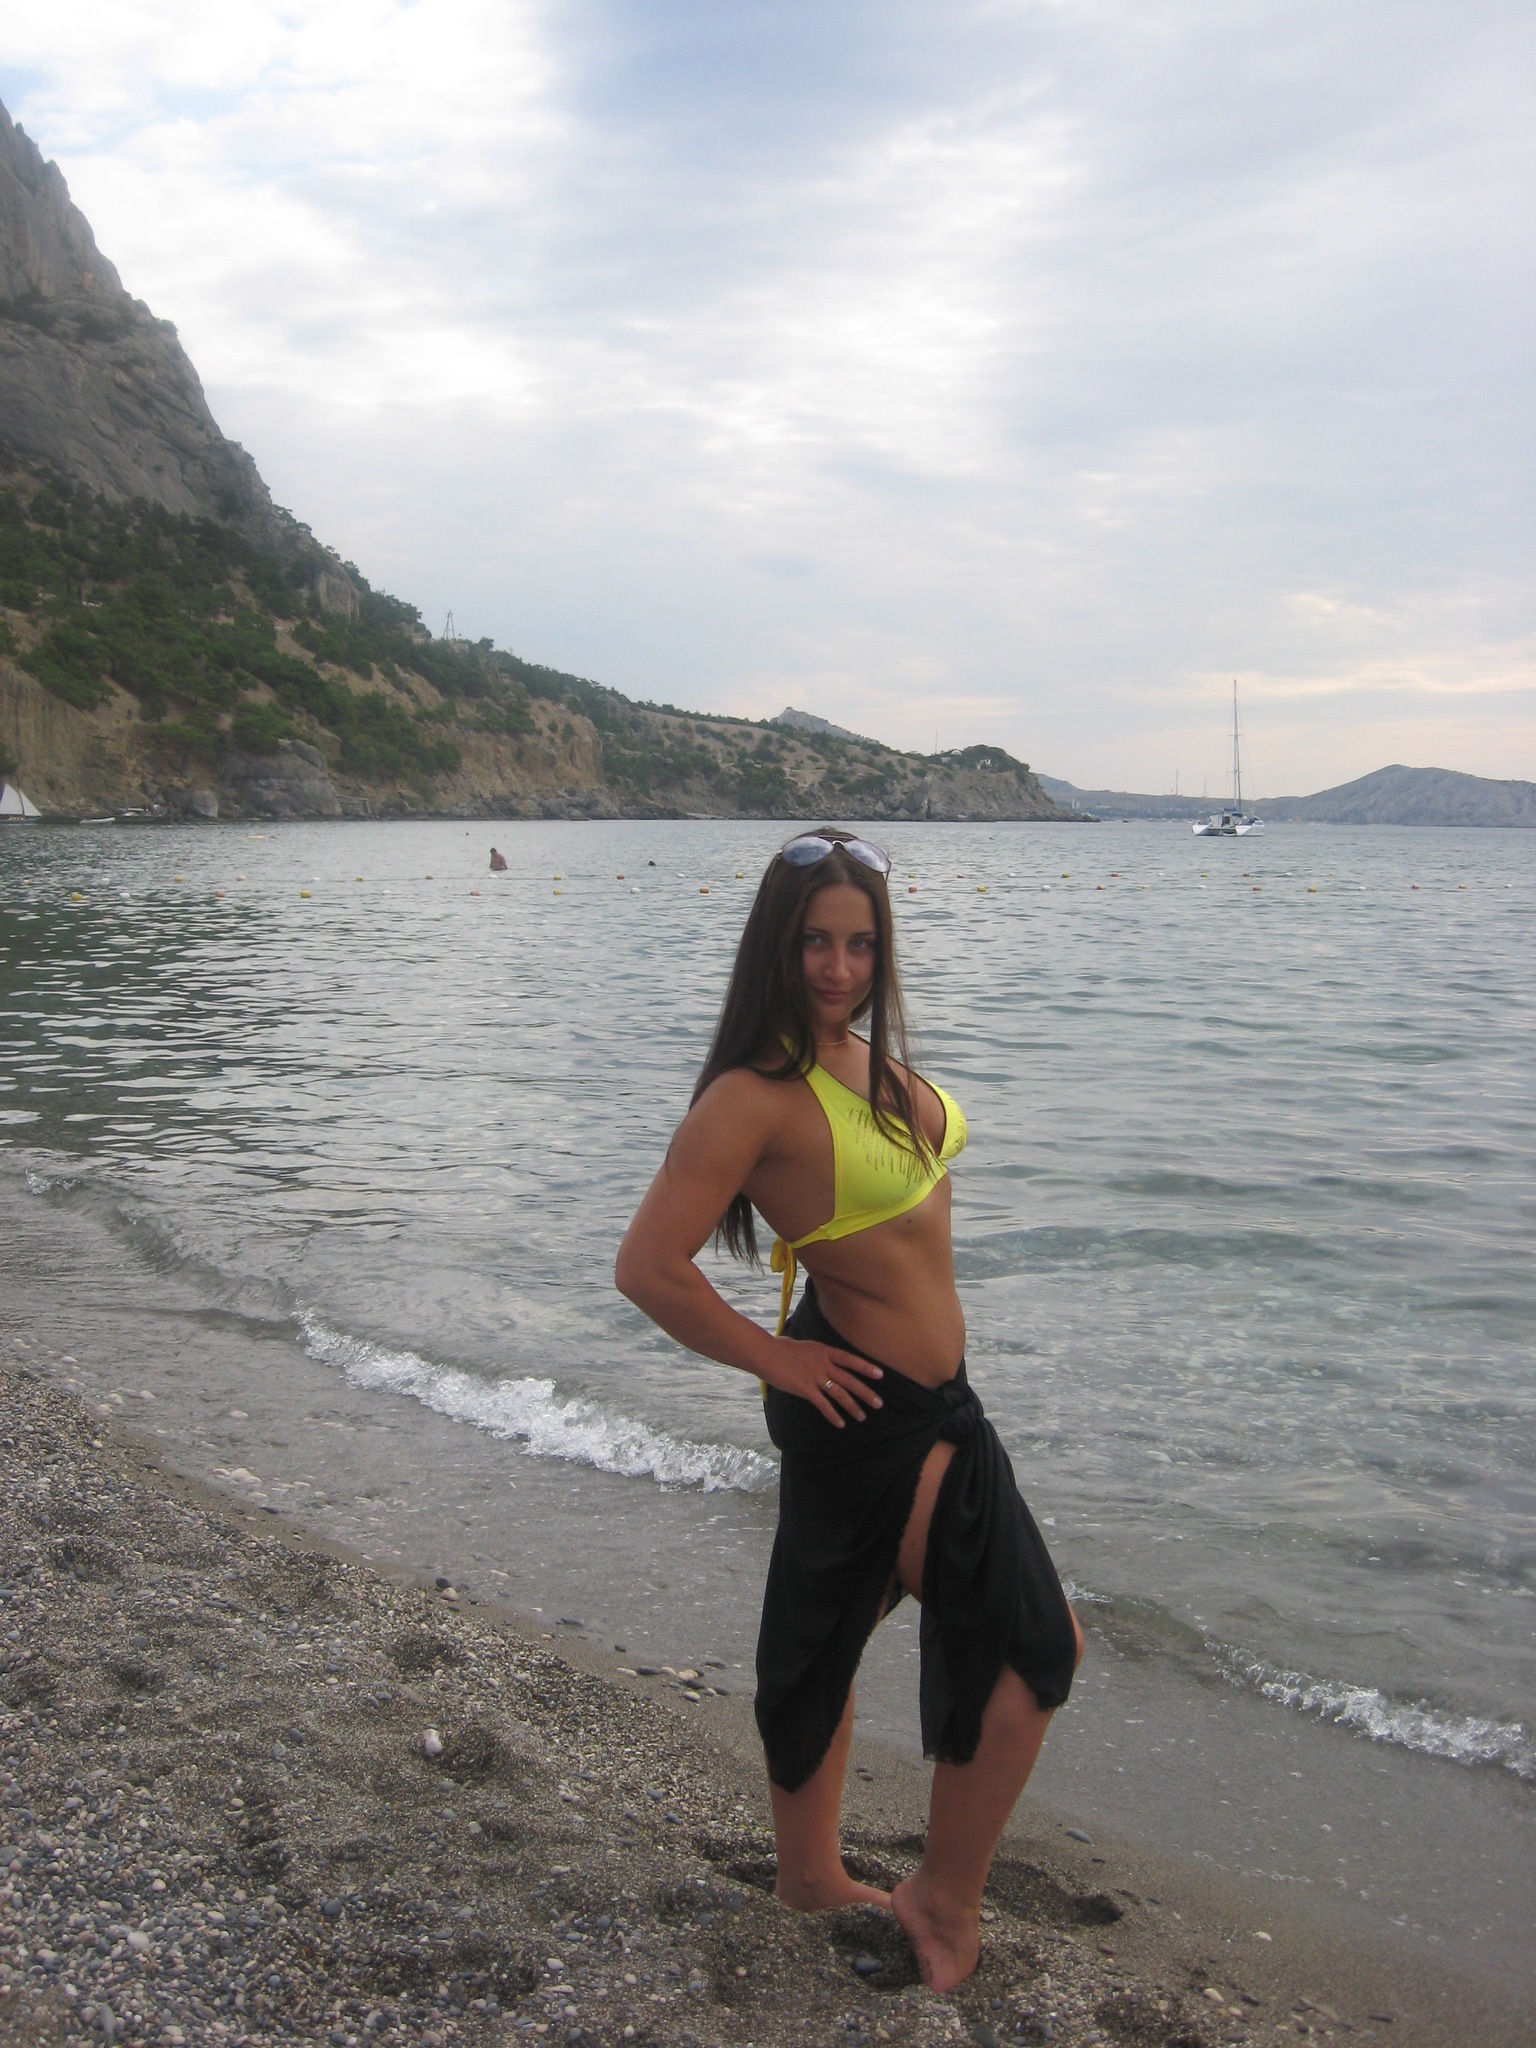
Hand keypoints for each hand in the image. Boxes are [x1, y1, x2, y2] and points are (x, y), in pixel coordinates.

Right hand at [761, 1338, 883, 1426]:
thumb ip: (814, 1353)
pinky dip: (833, 1415)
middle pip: (850, 1380)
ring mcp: (815, 1377)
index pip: (850, 1360)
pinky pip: (823, 1405)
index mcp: (824, 1351)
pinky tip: (841, 1424)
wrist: (766, 1354)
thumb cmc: (780, 1348)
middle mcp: (823, 1364)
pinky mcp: (805, 1389)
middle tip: (879, 1403)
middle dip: (866, 1393)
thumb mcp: (803, 1346)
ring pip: (840, 1394)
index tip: (880, 1375)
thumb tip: (816, 1354)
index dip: (866, 1367)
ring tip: (862, 1417)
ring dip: (853, 1407)